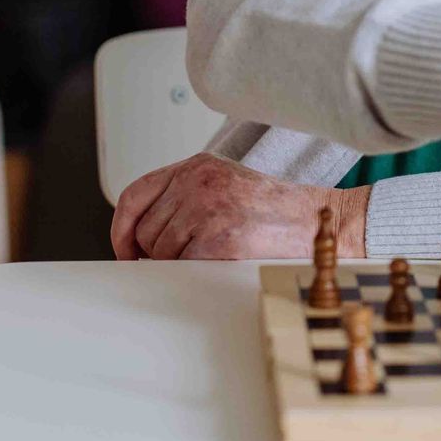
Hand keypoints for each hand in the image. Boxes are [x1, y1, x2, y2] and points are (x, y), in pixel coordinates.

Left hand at [110, 154, 369, 259]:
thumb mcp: (226, 185)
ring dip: (179, 264)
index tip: (125, 250)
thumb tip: (141, 238)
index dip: (121, 228)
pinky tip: (220, 264)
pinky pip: (181, 268)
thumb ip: (184, 197)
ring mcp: (208, 211)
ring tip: (215, 255)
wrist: (320, 222)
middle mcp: (198, 184)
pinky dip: (194, 274)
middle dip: (157, 253)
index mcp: (197, 166)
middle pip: (144, 231)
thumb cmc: (276, 210)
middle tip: (189, 257)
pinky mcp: (219, 241)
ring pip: (159, 253)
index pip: (134, 195)